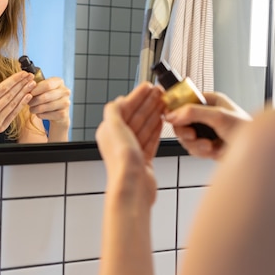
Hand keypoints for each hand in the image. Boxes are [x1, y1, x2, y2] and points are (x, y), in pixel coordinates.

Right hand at [0, 71, 36, 144]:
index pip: (2, 89)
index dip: (14, 80)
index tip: (22, 73)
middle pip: (10, 96)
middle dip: (22, 84)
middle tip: (30, 76)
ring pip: (13, 104)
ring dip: (24, 93)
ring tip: (31, 84)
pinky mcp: (1, 127)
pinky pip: (13, 114)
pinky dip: (21, 105)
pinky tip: (27, 97)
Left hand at [27, 77, 70, 126]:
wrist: (59, 113)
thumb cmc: (49, 98)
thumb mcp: (44, 89)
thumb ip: (37, 87)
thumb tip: (27, 88)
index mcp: (59, 82)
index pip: (47, 84)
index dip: (36, 89)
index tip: (28, 93)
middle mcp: (65, 91)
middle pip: (46, 96)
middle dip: (34, 100)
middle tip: (28, 103)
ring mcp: (66, 103)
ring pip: (46, 106)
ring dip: (35, 109)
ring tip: (32, 109)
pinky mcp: (63, 114)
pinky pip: (48, 115)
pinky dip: (40, 115)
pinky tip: (39, 113)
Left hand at [96, 82, 164, 205]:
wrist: (132, 187)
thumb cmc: (122, 161)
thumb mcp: (114, 128)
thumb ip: (114, 111)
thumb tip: (118, 100)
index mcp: (109, 131)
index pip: (124, 108)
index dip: (137, 96)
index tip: (148, 87)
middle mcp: (119, 140)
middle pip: (136, 116)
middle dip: (148, 102)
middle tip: (160, 92)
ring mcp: (132, 150)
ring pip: (144, 126)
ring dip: (154, 113)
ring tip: (164, 103)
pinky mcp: (143, 160)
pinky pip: (150, 140)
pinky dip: (156, 129)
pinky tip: (162, 121)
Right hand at [164, 91, 251, 157]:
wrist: (257, 154)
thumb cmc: (246, 130)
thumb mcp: (219, 117)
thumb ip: (194, 113)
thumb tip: (173, 113)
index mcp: (211, 101)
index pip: (185, 100)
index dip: (176, 109)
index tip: (171, 117)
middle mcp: (207, 114)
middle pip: (181, 121)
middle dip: (186, 132)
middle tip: (192, 135)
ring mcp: (206, 130)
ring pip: (185, 137)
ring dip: (196, 144)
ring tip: (209, 146)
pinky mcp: (206, 144)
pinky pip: (192, 148)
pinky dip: (200, 152)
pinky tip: (212, 151)